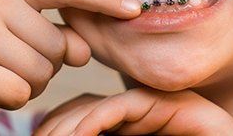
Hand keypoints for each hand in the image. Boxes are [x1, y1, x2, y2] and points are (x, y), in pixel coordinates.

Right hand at [0, 0, 141, 119]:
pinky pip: (20, 91)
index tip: (135, 9)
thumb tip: (84, 52)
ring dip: (29, 82)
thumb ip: (58, 34)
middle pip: (58, 46)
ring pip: (42, 72)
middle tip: (13, 59)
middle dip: (46, 63)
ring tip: (1, 70)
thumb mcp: (20, 29)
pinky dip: (12, 97)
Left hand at [33, 87, 232, 135]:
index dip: (55, 126)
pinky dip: (99, 119)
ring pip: (102, 104)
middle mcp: (141, 113)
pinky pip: (127, 105)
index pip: (81, 115)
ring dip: (73, 125)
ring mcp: (160, 106)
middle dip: (57, 125)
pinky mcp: (176, 106)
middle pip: (85, 106)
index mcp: (129, 128)